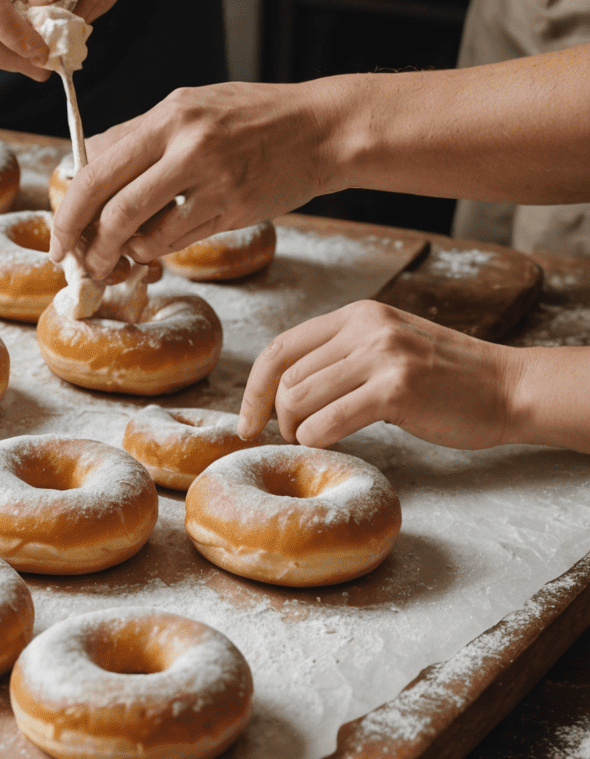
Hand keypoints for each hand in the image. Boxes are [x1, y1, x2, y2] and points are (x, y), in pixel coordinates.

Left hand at [48, 79, 334, 278]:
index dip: (69, 205)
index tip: (60, 231)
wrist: (324, 128)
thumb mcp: (192, 107)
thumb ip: (140, 136)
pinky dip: (159, 250)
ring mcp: (214, 179)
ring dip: (122, 253)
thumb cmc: (253, 117)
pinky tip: (156, 247)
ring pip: (144, 231)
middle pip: (112, 204)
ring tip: (116, 258)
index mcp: (169, 116)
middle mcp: (188, 144)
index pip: (97, 166)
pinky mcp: (237, 207)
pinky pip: (180, 240)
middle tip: (73, 260)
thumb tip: (86, 165)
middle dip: (82, 239)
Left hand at [238, 300, 516, 448]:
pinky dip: (316, 439)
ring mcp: (381, 356)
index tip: (248, 420)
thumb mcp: (389, 346)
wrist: (510, 388)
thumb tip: (283, 388)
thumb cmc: (447, 379)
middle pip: (286, 376)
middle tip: (294, 436)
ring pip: (300, 398)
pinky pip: (328, 420)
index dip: (255, 387)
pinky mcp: (396, 389)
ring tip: (313, 439)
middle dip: (278, 415)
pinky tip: (328, 444)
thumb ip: (342, 355)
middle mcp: (366, 328)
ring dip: (297, 429)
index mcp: (358, 315)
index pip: (281, 347)